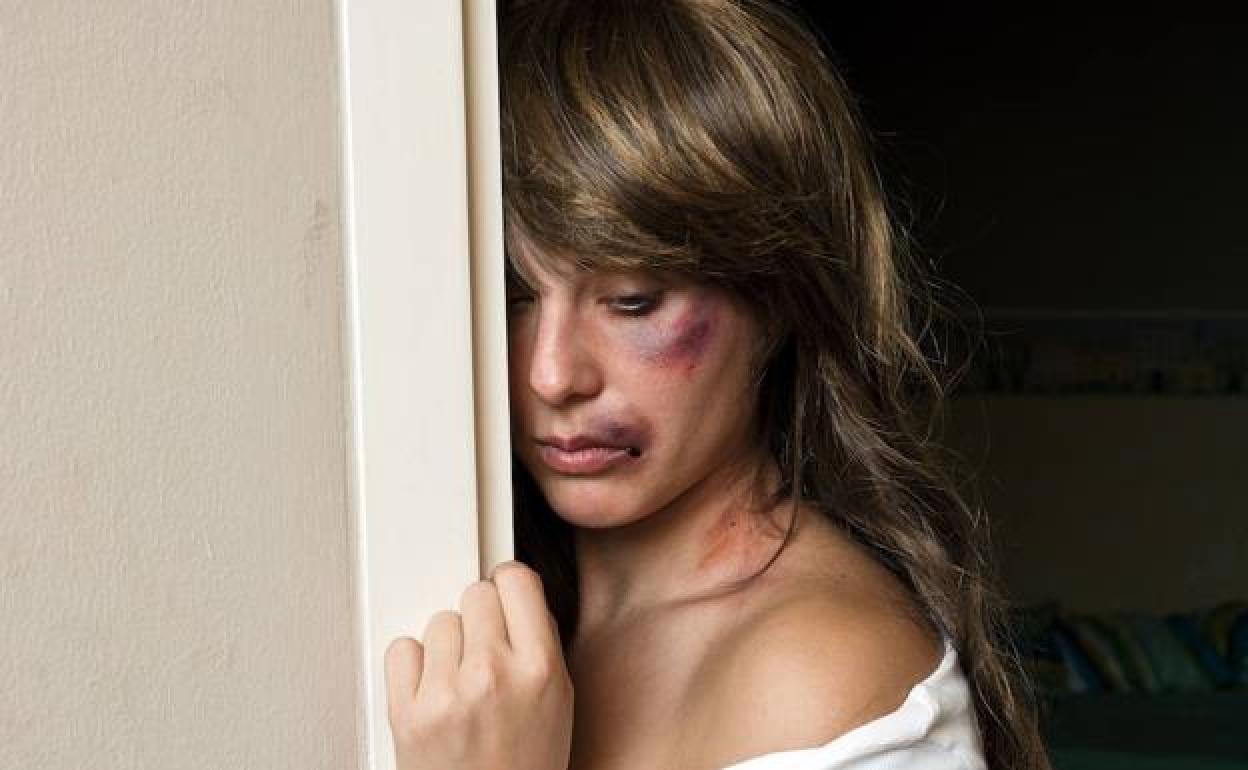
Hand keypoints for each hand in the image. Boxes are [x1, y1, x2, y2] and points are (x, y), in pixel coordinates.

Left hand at [385, 560, 574, 769]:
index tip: (505, 598)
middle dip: (480, 619)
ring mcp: (447, 694)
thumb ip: (538, 643)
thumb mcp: (559, 700)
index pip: (516, 580)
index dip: (509, 587)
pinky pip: (403, 649)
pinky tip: (432, 689)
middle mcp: (494, 675)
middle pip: (475, 594)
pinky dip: (413, 666)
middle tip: (485, 652)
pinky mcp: (408, 714)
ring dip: (448, 644)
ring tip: (461, 681)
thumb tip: (514, 597)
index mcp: (541, 669)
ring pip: (439, 621)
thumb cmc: (525, 765)